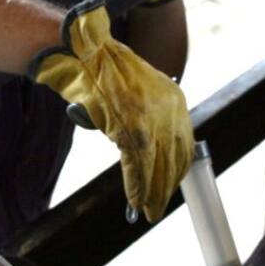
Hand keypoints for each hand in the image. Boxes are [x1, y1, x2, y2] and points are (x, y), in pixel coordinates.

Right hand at [29, 0, 193, 221]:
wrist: (81, 53)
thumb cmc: (101, 72)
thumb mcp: (135, 92)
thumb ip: (147, 117)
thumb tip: (147, 149)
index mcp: (173, 98)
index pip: (182, 142)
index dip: (176, 169)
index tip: (170, 186)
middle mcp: (169, 108)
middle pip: (174, 157)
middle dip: (166, 186)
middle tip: (158, 207)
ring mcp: (151, 118)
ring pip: (158, 166)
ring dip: (153, 193)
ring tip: (149, 212)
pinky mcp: (131, 127)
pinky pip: (138, 165)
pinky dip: (136, 187)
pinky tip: (135, 202)